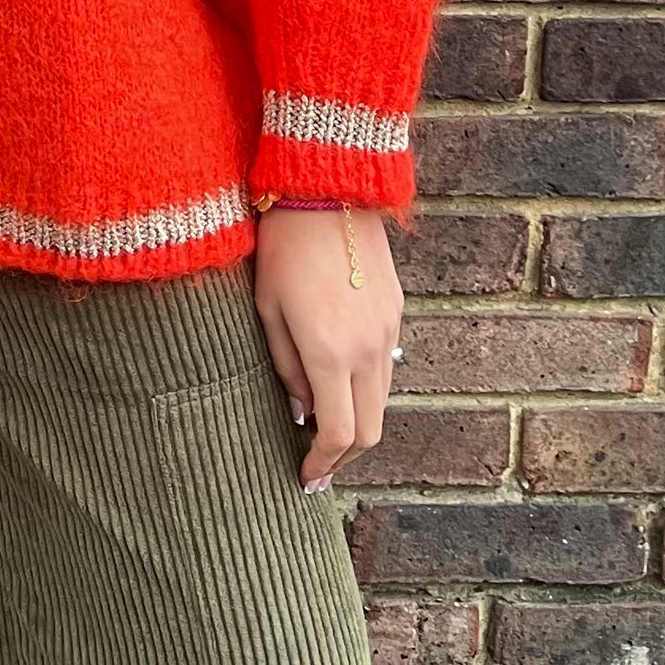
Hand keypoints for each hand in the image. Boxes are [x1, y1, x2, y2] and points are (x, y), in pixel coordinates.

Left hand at [249, 205, 402, 491]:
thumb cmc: (282, 246)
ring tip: (326, 429)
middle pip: (371, 430)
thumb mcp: (267, 308)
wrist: (327, 188)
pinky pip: (387, 365)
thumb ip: (285, 366)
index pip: (339, 434)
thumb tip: (300, 410)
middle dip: (345, 457)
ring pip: (383, 400)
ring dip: (359, 422)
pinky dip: (367, 388)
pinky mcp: (396, 310)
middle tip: (318, 465)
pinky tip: (342, 383)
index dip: (323, 464)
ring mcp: (387, 329)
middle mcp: (368, 348)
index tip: (305, 476)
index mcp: (330, 352)